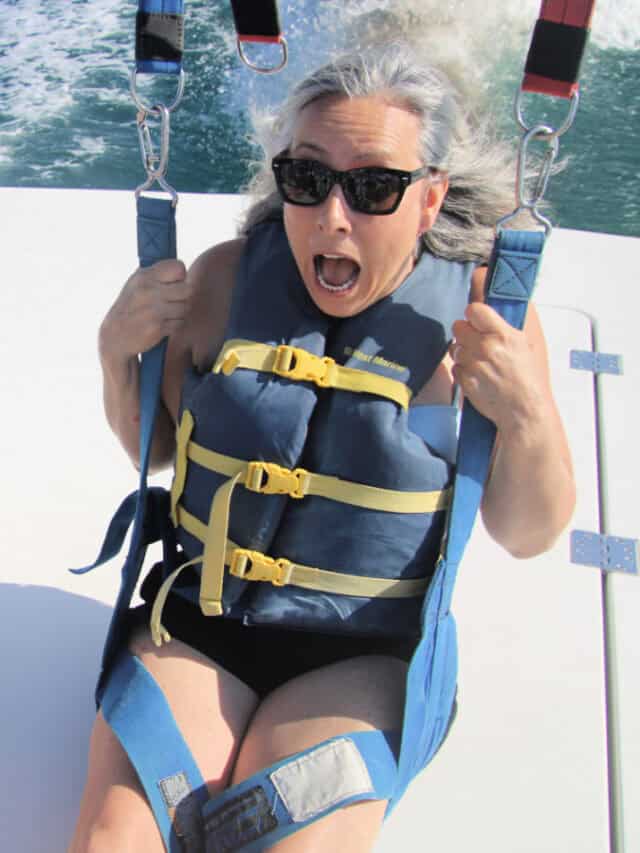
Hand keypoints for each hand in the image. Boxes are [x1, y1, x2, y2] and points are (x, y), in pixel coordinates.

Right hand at [99, 260, 191, 362]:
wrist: (114, 336)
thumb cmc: (130, 306)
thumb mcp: (136, 283)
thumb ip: (158, 275)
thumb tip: (183, 271)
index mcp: (144, 277)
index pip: (178, 268)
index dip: (181, 276)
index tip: (174, 283)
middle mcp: (148, 291)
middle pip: (187, 289)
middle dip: (183, 296)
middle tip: (172, 301)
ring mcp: (153, 310)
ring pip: (185, 307)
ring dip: (179, 312)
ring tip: (165, 314)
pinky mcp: (157, 327)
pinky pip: (179, 322)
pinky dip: (174, 324)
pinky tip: (161, 324)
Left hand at [450, 302, 548, 433]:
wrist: (522, 408)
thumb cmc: (526, 378)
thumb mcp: (522, 344)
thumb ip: (501, 328)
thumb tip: (485, 314)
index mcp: (502, 335)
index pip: (474, 310)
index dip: (473, 315)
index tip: (476, 320)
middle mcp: (486, 347)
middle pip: (458, 327)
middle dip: (465, 333)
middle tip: (476, 342)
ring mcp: (473, 364)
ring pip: (454, 348)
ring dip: (463, 352)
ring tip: (480, 362)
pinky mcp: (465, 380)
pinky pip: (455, 367)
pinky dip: (463, 370)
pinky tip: (478, 376)